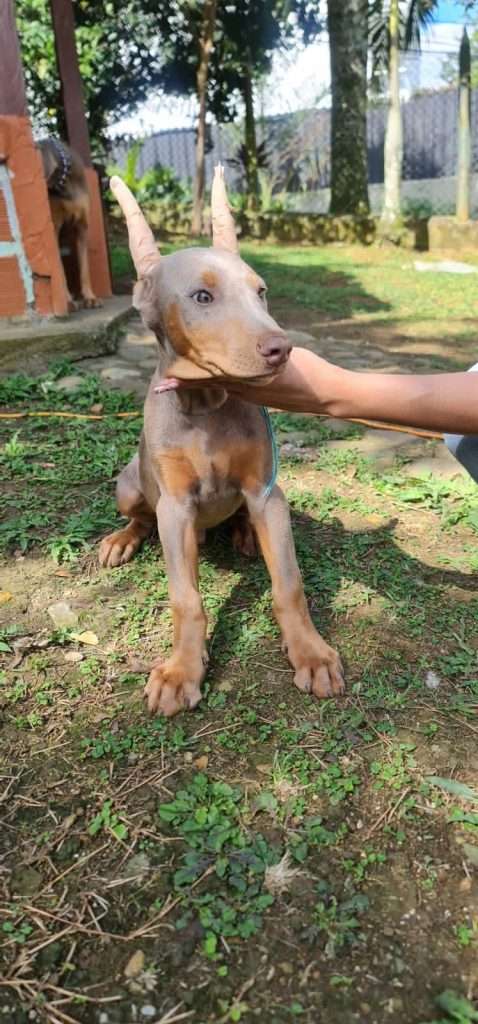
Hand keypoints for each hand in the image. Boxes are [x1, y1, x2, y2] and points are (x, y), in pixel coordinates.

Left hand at [154, 348, 341, 415]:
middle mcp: (244, 391)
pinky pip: (233, 388)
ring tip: (177, 380)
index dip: (186, 380)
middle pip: (209, 385)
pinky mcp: (259, 397)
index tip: (163, 381)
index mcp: (246, 382)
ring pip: (220, 385)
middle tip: (162, 381)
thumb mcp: (279, 356)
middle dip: (187, 382)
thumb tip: (238, 336)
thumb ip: (257, 348)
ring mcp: (251, 395)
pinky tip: (214, 377)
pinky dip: (221, 381)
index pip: (209, 380)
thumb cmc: (305, 371)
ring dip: (201, 382)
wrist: (323, 393)